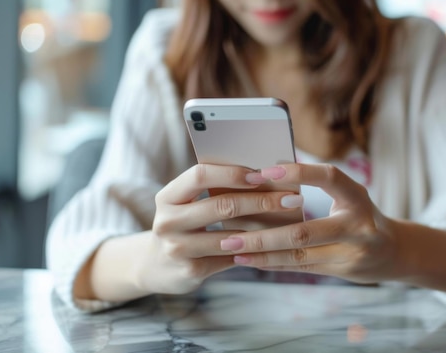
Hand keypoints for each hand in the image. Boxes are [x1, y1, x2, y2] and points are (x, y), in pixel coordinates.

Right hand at [134, 164, 304, 294]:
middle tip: (291, 199)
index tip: (263, 174)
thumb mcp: (185, 204)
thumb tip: (263, 175)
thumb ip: (211, 190)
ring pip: (229, 235)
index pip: (199, 175)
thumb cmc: (183, 224)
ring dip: (265, 229)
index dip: (232, 173)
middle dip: (260, 201)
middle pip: (220, 205)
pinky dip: (254, 251)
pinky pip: (231, 259)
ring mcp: (177, 249)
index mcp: (167, 196)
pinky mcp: (191, 271)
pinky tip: (275, 244)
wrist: (154, 266)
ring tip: (291, 222)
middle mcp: (167, 221)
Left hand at [218, 164, 399, 283]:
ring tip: (230, 243)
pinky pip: (300, 267)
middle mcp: (358, 225)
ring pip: (298, 254)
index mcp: (358, 197)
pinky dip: (271, 262)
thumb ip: (317, 189)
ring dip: (261, 249)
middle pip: (305, 230)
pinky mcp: (343, 271)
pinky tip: (247, 258)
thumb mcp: (349, 197)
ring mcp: (352, 252)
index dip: (298, 172)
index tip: (263, 170)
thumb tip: (264, 178)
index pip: (330, 177)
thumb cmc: (360, 216)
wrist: (395, 252)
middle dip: (263, 229)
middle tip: (229, 220)